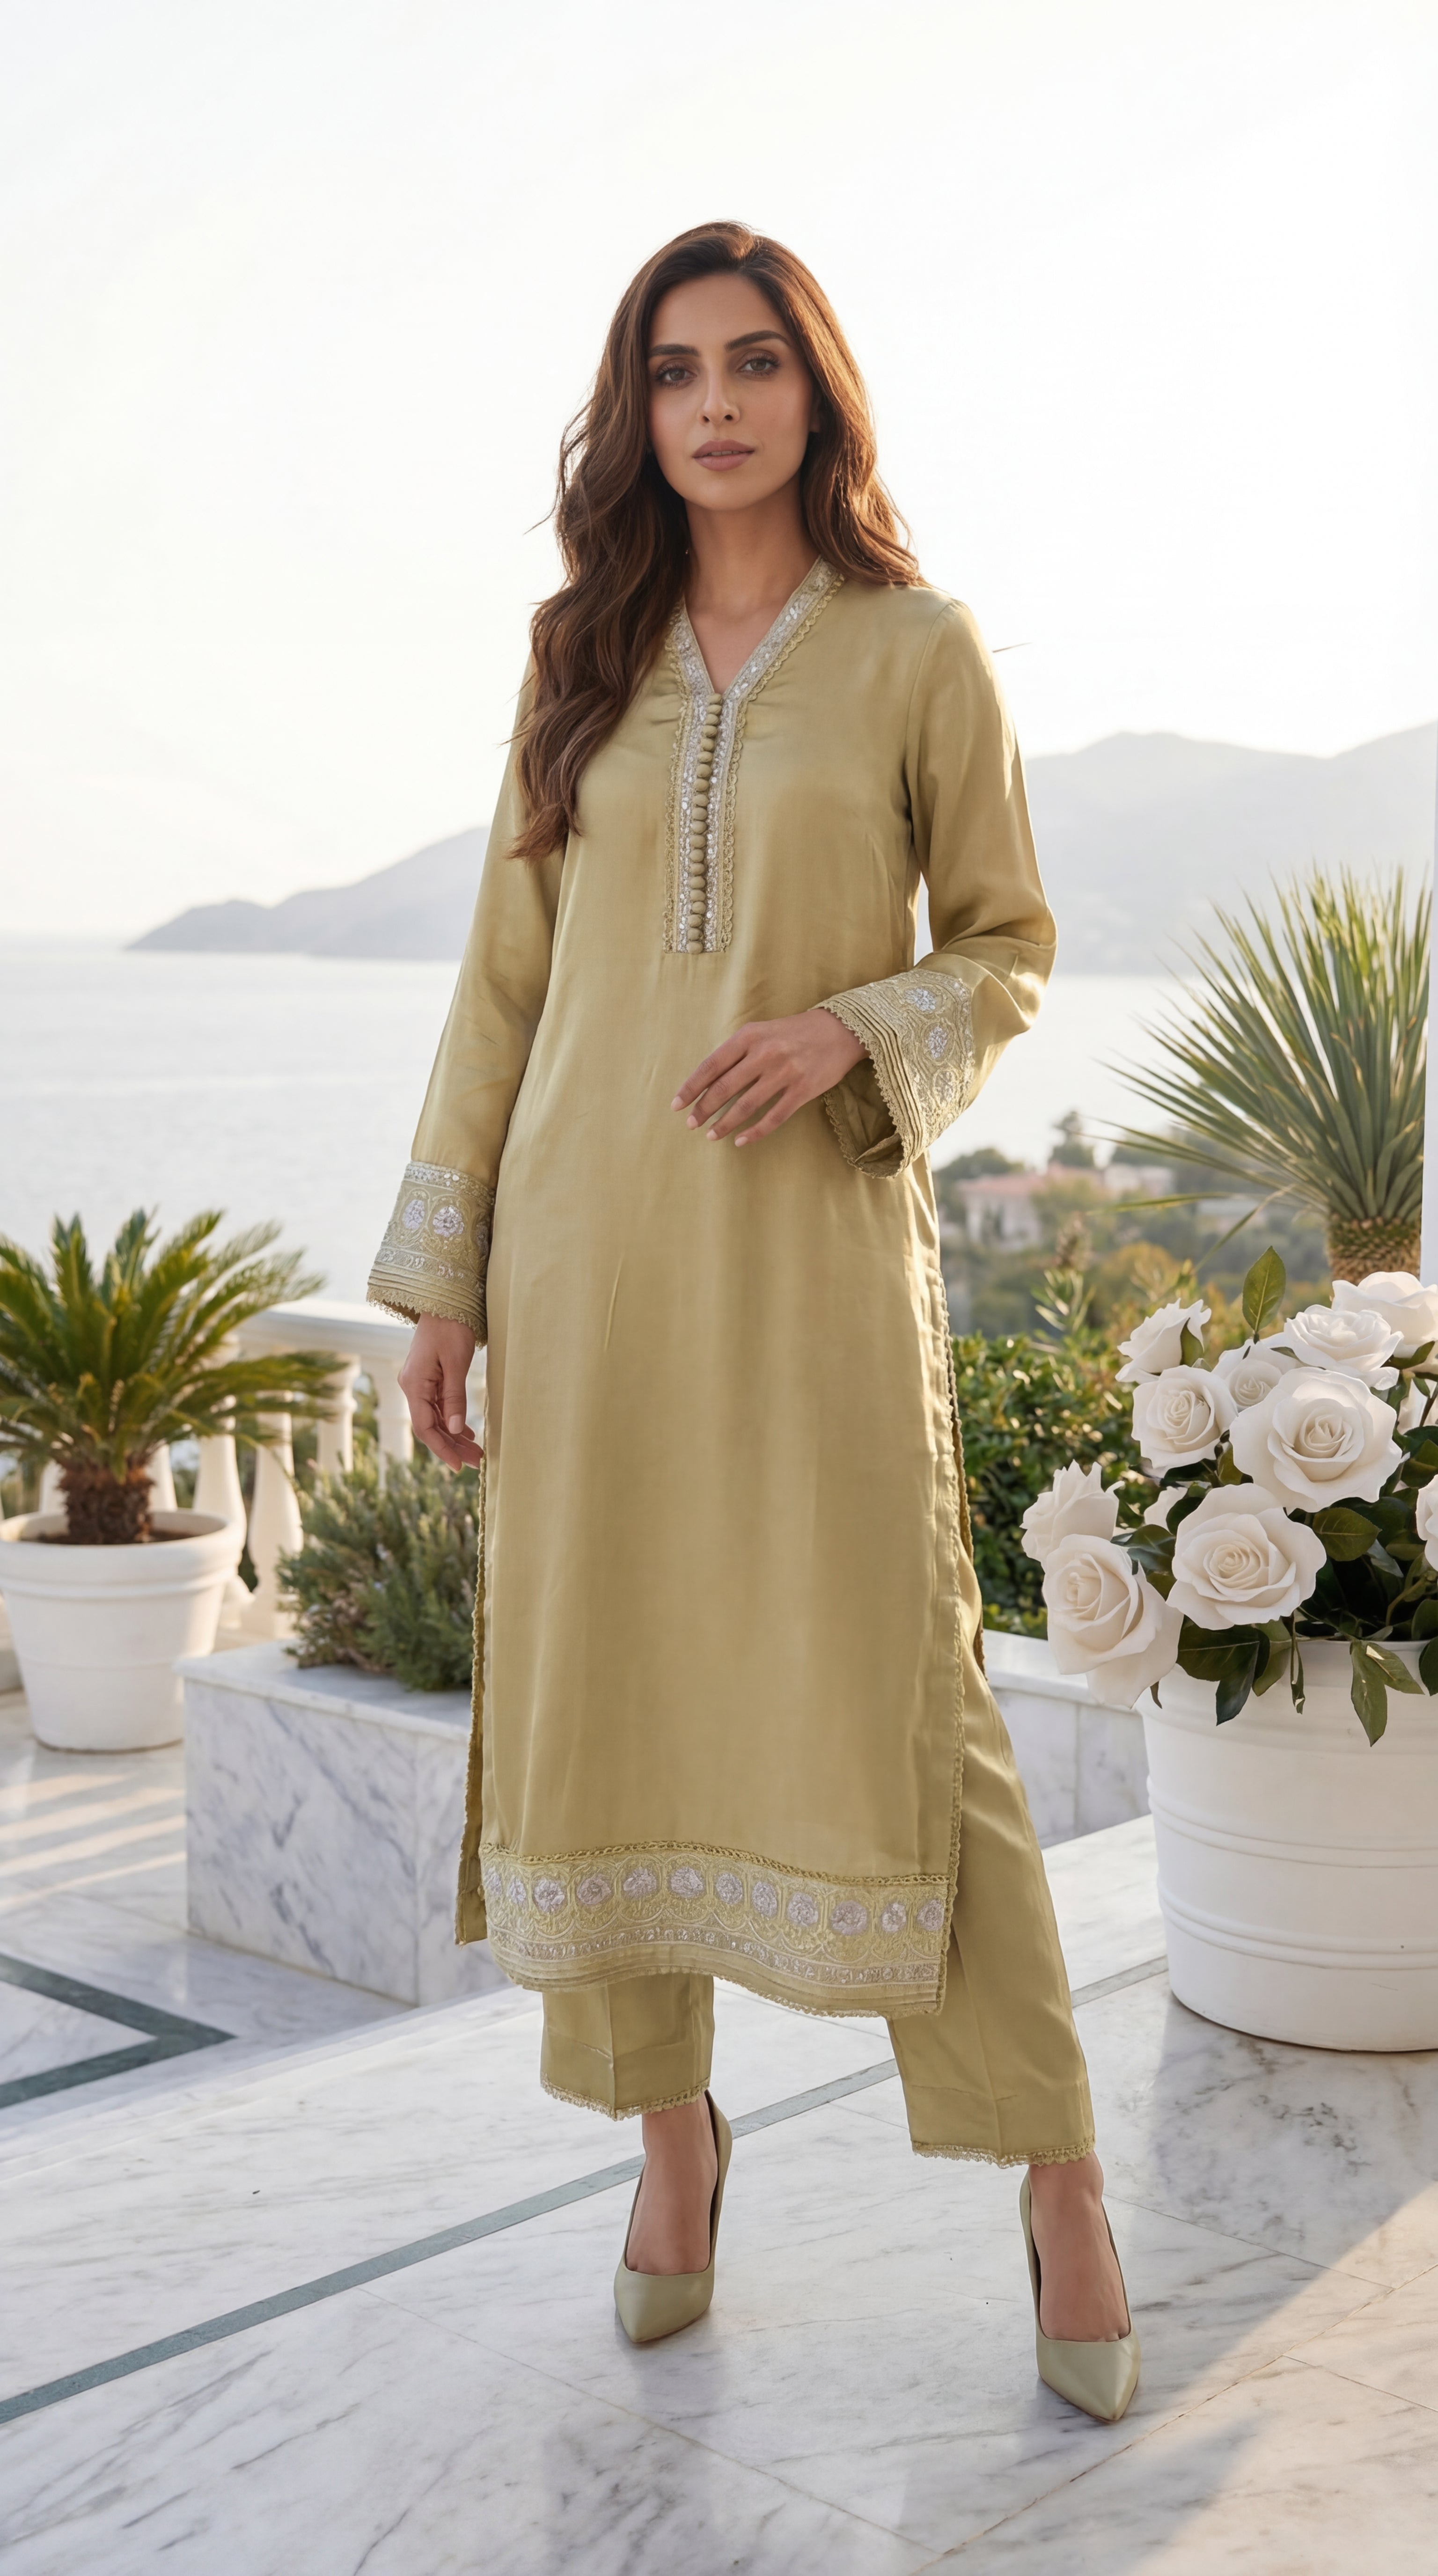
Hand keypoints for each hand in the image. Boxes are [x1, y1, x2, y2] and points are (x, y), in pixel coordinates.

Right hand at [399, 1314, 482, 1470]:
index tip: (458, 1466)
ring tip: (475, 1451)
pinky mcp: (428, 1378)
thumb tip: (454, 1429)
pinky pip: (438, 1406)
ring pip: (435, 1418)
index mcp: (414, 1384)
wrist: (444, 1302)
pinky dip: (452, 1420)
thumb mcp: (455, 1364)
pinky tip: (466, 1431)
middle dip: (452, 1446)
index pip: (425, 1427)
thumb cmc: (451, 1328)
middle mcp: (412, 1386)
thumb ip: (454, 1398)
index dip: (442, 1448)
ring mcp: (419, 1383)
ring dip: (454, 1435)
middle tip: (476, 1462)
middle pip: (430, 1426)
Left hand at [671, 1008, 865, 1147]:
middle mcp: (765, 1053)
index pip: (712, 1065)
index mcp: (750, 1036)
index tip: (677, 1105)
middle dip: (704, 1109)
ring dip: (725, 1123)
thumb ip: (738, 1052)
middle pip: (725, 1088)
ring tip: (711, 1135)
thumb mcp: (762, 1031)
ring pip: (746, 1105)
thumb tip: (710, 1081)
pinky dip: (755, 1132)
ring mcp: (785, 1072)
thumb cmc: (794, 1032)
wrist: (840, 1030)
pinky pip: (774, 1117)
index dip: (692, 1088)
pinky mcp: (803, 1090)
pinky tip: (741, 1141)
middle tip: (691, 1124)